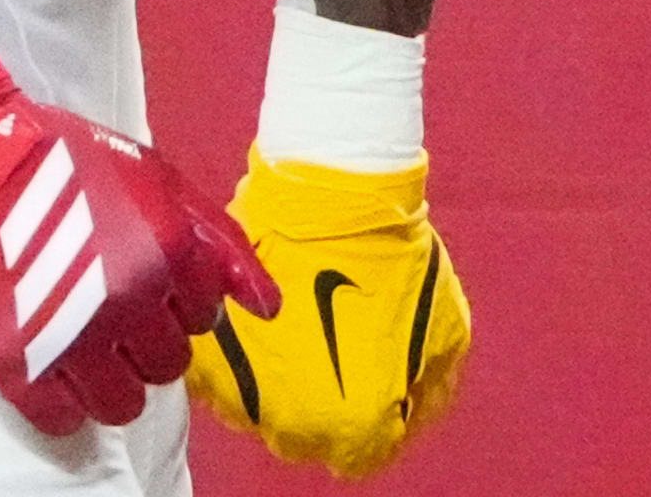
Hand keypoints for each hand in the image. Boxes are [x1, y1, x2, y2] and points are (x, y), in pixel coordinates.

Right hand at [0, 101, 270, 436]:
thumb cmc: (72, 160)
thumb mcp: (162, 181)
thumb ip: (222, 243)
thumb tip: (268, 308)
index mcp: (170, 250)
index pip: (204, 319)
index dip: (181, 305)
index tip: (155, 289)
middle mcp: (129, 297)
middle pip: (169, 365)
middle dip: (151, 345)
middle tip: (119, 317)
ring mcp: (72, 333)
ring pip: (124, 404)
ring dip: (116, 386)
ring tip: (92, 352)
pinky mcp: (16, 360)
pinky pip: (62, 420)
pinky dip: (66, 408)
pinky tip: (58, 375)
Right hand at [183, 152, 471, 476]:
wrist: (328, 195)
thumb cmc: (393, 256)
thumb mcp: (444, 328)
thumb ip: (428, 388)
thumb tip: (407, 414)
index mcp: (354, 425)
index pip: (360, 455)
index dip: (369, 417)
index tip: (367, 380)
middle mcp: (295, 427)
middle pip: (307, 438)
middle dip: (321, 401)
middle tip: (331, 347)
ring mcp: (243, 398)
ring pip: (261, 412)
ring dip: (277, 381)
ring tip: (297, 325)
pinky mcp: (207, 364)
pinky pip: (225, 381)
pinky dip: (242, 360)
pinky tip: (266, 320)